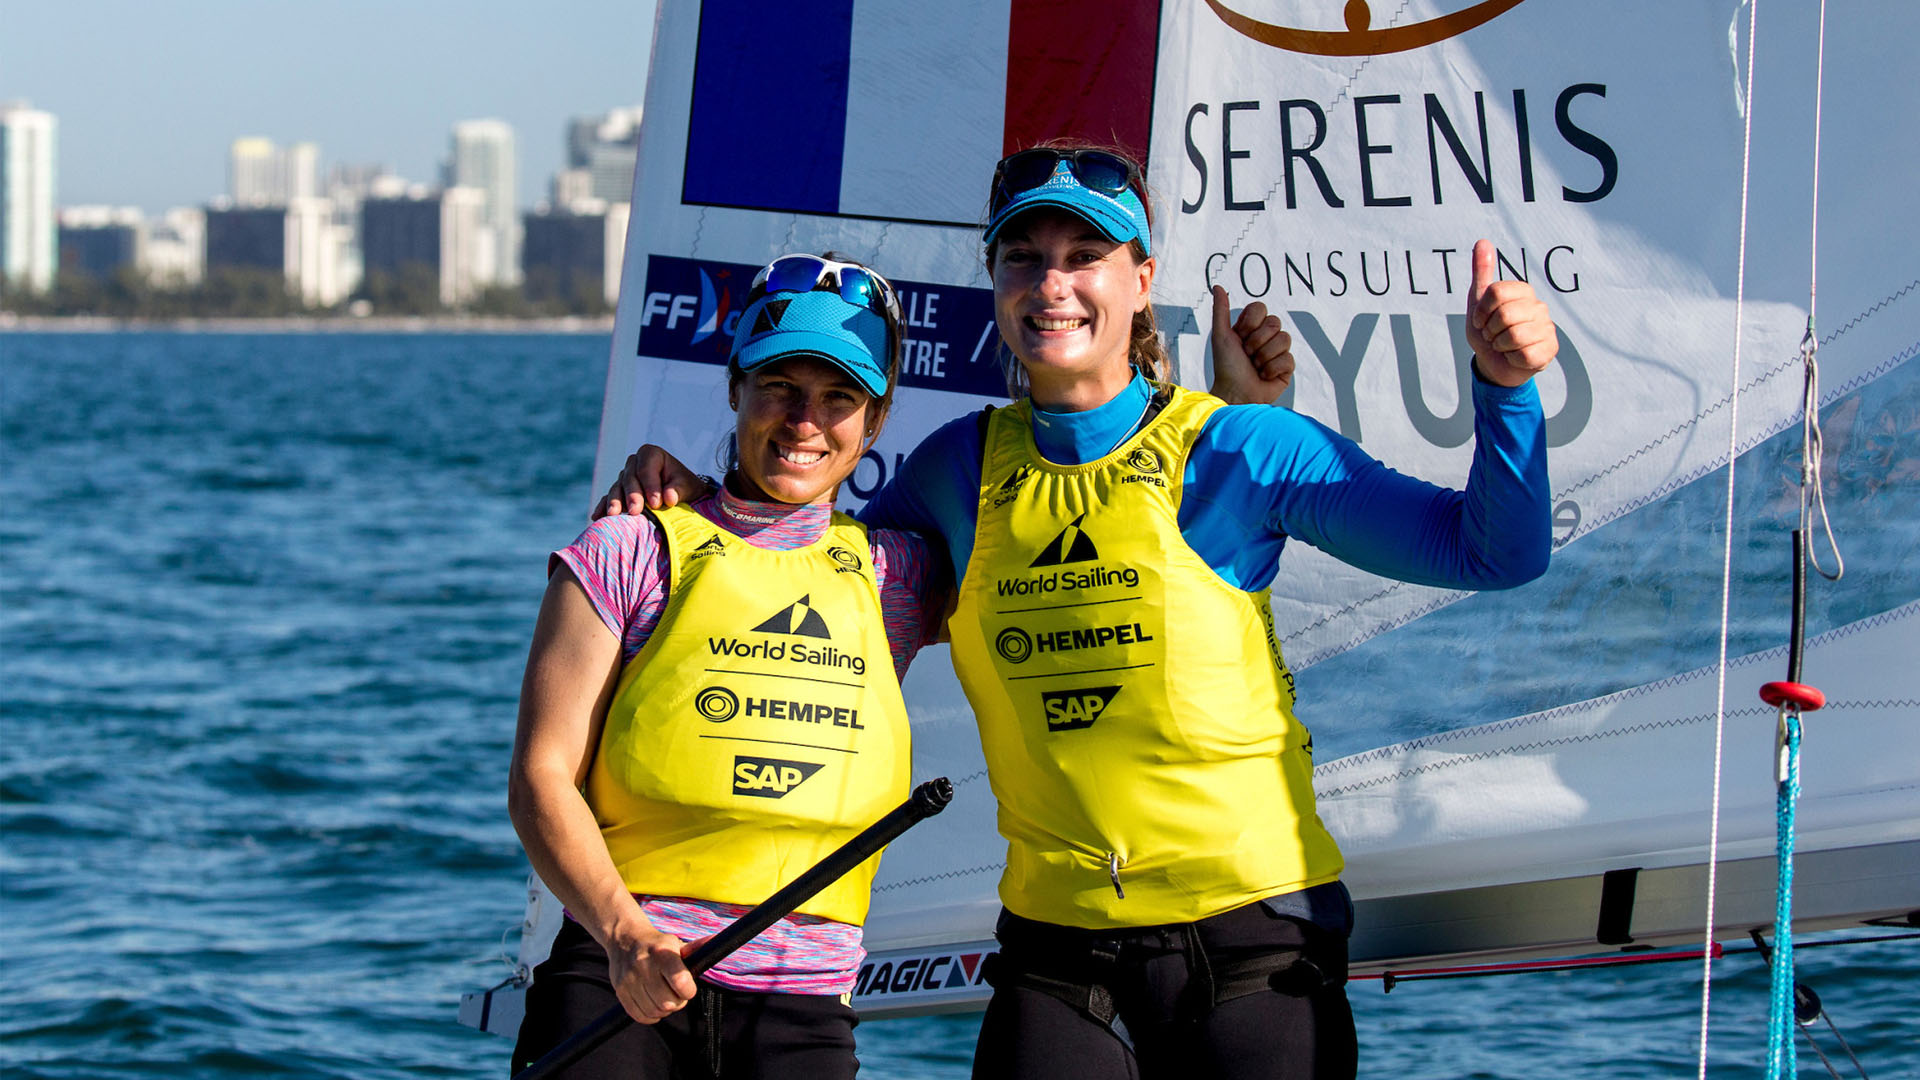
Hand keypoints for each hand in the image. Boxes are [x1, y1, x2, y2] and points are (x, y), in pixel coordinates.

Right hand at [595, 444, 711, 518]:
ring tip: (614, 515)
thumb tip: (669, 498)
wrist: (678, 495)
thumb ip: (678, 490)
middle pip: (630, 478)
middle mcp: (634, 463)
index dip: (650, 485)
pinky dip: (603, 508)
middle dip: (633, 495)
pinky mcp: (617, 491)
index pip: (647, 468)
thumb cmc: (683, 487)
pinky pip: (608, 498)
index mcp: (651, 454)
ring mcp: (624, 477)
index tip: (656, 503)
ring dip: (615, 502)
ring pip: (617, 488)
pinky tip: (597, 517)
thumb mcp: (686, 486)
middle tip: (636, 511)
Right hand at [606, 927, 697, 1023]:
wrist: (624, 940)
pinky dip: (650, 1016)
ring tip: (665, 998)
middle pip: (668, 1002)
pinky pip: (640, 1016)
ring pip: (655, 1011)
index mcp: (661, 952)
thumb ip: (697, 948)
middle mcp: (643, 965)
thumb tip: (717, 941)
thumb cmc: (657, 945)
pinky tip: (653, 1004)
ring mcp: (629, 979)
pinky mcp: (620, 991)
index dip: (689, 991)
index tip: (688, 988)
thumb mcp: (676, 944)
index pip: (680, 981)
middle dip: (678, 1002)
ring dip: (664, 1010)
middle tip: (677, 994)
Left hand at [1207, 285, 1293, 404]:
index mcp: (1251, 327)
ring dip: (1264, 357)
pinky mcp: (1287, 368)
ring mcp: (1278, 352)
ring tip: (1254, 367)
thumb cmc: (1226, 366)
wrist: (1234, 393)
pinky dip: (1272, 369)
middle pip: (1274, 322)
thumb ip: (1221, 310)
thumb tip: (1217, 286)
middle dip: (1256, 342)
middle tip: (1246, 355)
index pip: (1261, 308)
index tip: (1239, 336)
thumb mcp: (1221, 336)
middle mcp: (1266, 337)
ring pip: (1284, 339)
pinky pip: (1288, 359)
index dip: (1250, 322)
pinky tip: (1263, 376)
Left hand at [1464, 239, 1556, 386]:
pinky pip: (1524, 354)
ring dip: (1500, 346)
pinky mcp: (1550, 350)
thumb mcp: (1478, 301)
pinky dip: (1512, 358)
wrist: (1493, 363)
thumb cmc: (1487, 331)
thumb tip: (1482, 241)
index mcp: (1523, 292)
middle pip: (1504, 315)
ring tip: (1503, 345)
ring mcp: (1547, 328)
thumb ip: (1482, 272)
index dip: (1481, 311)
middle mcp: (1539, 306)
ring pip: (1514, 336)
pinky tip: (1514, 356)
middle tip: (1493, 335)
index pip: (1496, 292)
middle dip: (1490, 331)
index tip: (1481, 320)